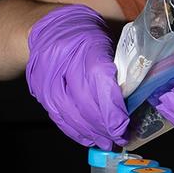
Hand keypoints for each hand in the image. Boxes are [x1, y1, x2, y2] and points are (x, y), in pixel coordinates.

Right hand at [25, 4, 128, 148]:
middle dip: (105, 126)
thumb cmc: (82, 33)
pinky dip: (74, 131)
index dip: (112, 109)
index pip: (100, 82)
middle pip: (85, 103)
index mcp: (85, 46)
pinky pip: (58, 117)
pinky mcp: (40, 93)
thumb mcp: (104, 41)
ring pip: (70, 114)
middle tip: (121, 138)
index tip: (124, 126)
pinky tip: (87, 138)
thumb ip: (117, 68)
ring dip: (90, 133)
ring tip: (106, 143)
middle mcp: (64, 64)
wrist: (44, 29)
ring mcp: (48, 80)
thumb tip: (133, 101)